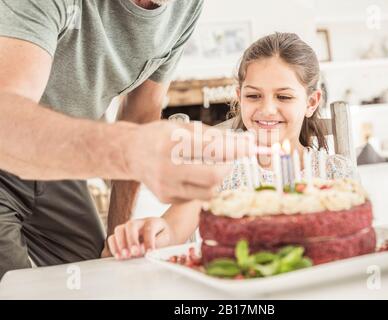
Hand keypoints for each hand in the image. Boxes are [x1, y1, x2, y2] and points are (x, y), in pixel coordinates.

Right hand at [106, 217, 173, 259]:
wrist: (160, 233)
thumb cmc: (163, 236)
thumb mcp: (166, 239)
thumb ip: (157, 244)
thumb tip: (144, 251)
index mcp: (152, 222)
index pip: (149, 229)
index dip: (149, 241)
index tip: (150, 253)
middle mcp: (138, 222)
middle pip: (130, 225)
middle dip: (131, 240)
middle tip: (134, 253)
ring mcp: (128, 228)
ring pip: (119, 230)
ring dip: (120, 244)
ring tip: (124, 256)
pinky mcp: (121, 235)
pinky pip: (112, 238)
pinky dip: (113, 247)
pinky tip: (118, 256)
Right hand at [124, 120, 255, 203]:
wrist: (130, 153)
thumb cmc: (160, 136)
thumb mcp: (184, 127)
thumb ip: (213, 135)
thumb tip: (244, 142)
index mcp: (171, 144)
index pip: (213, 150)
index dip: (237, 149)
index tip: (252, 147)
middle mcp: (167, 168)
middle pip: (214, 177)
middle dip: (228, 167)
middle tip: (228, 158)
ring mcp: (166, 187)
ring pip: (208, 192)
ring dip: (217, 179)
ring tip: (209, 166)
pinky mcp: (166, 198)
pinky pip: (196, 196)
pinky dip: (201, 185)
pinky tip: (191, 174)